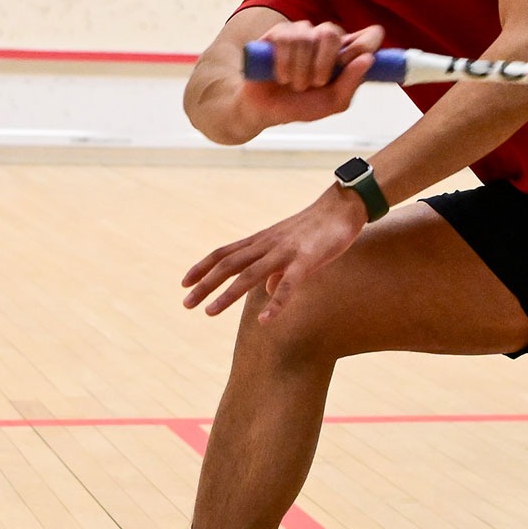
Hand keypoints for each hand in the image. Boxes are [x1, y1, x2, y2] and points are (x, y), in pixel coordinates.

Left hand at [181, 184, 367, 319]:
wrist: (343, 207)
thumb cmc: (318, 229)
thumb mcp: (291, 248)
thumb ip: (277, 269)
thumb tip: (269, 289)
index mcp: (262, 241)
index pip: (224, 253)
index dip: (203, 267)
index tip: (184, 283)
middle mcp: (267, 245)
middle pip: (229, 264)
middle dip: (205, 284)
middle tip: (185, 304)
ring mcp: (285, 251)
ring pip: (249, 274)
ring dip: (227, 294)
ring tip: (209, 312)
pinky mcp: (306, 259)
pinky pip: (288, 284)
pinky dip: (275, 303)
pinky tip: (264, 320)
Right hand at [237, 22, 385, 125]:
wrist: (265, 111)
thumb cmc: (302, 105)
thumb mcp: (332, 103)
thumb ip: (351, 83)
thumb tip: (368, 59)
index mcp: (346, 54)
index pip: (371, 34)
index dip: (365, 44)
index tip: (352, 64)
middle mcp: (326, 39)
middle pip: (333, 33)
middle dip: (323, 64)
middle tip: (316, 84)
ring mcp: (302, 32)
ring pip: (307, 39)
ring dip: (301, 70)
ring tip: (295, 85)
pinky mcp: (279, 33)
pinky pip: (286, 39)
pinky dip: (284, 63)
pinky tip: (280, 77)